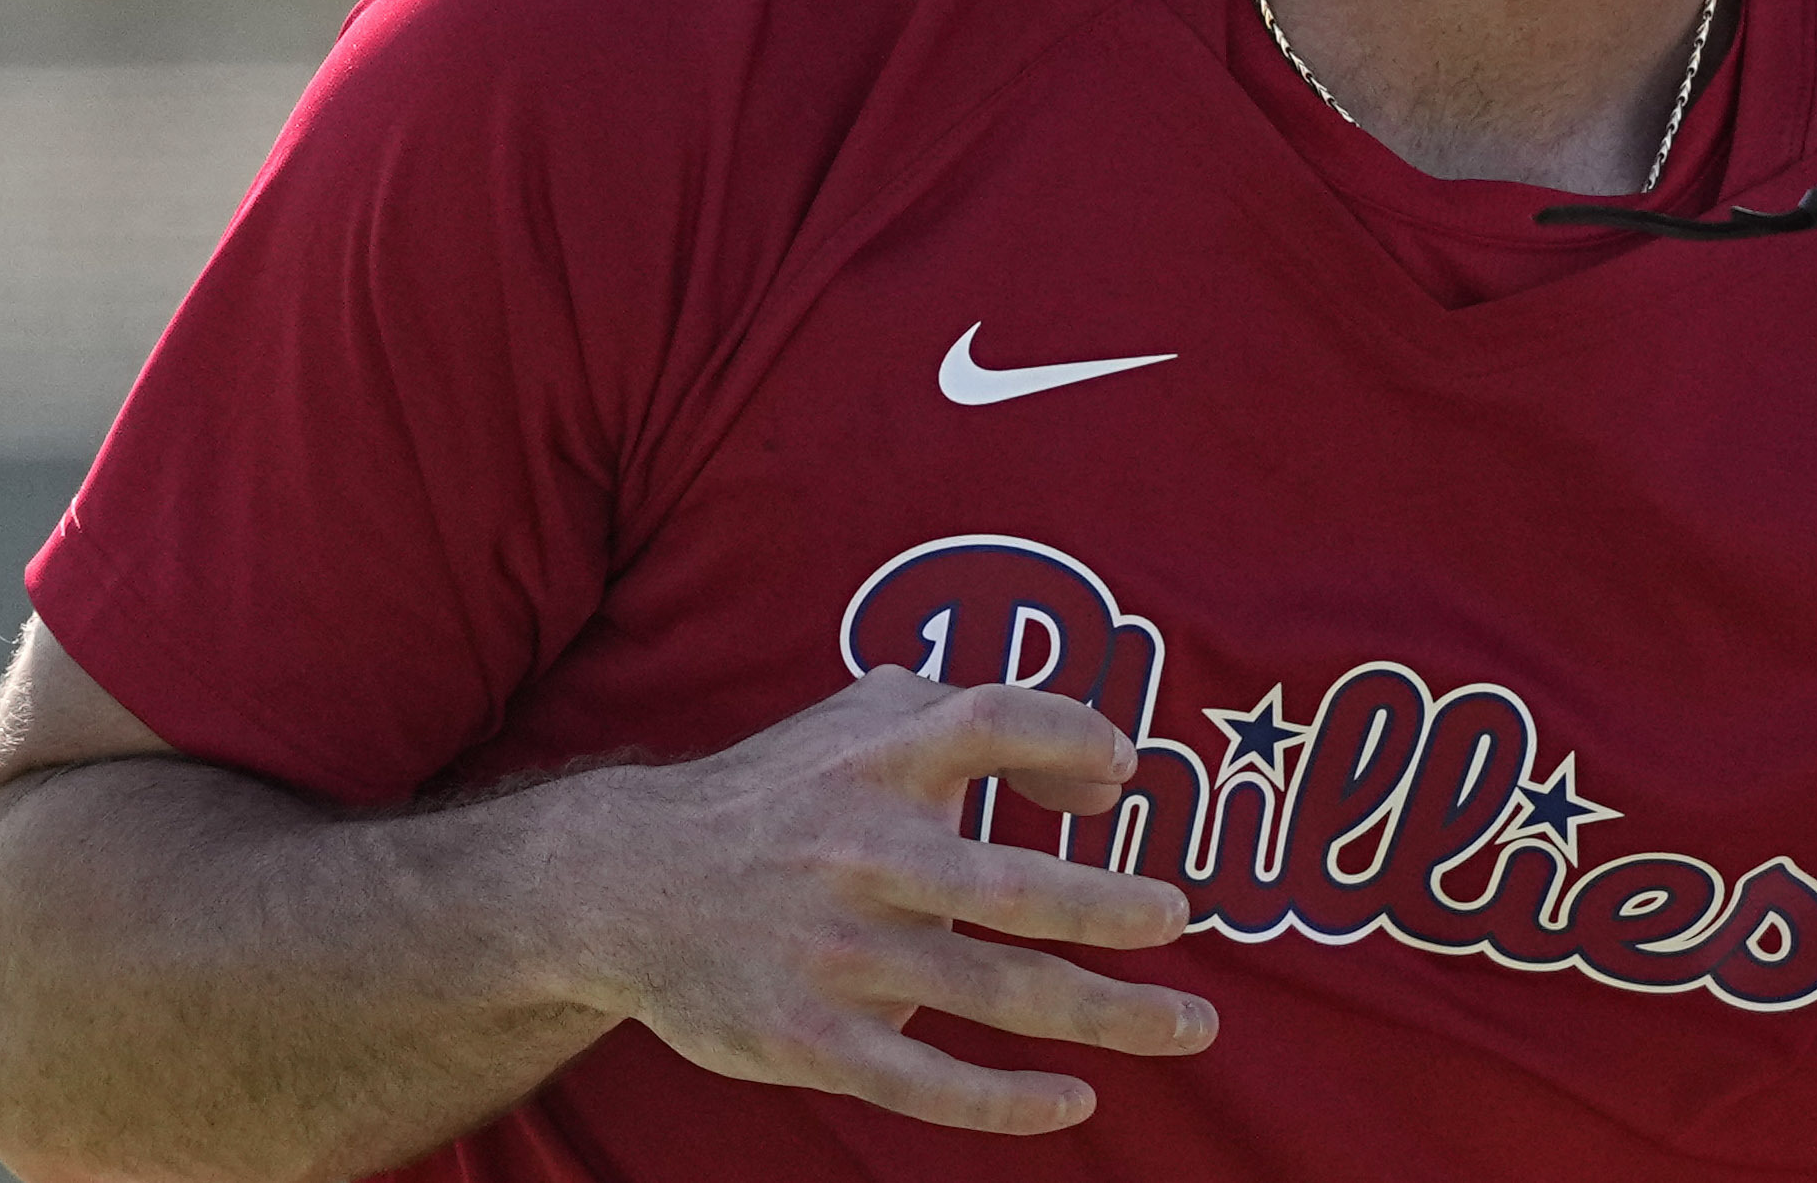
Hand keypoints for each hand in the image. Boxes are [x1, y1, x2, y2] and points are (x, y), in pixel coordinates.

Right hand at [536, 669, 1211, 1132]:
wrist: (628, 883)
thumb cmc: (787, 790)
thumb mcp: (867, 717)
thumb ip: (983, 716)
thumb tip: (1109, 775)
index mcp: (878, 761)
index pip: (989, 721)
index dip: (1065, 733)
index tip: (1128, 768)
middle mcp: (861, 853)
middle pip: (1008, 885)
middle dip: (1108, 908)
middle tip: (1181, 916)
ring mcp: (836, 954)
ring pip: (990, 992)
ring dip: (1104, 1013)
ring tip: (1188, 1024)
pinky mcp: (810, 1039)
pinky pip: (923, 1080)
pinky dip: (1004, 1099)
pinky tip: (1076, 1101)